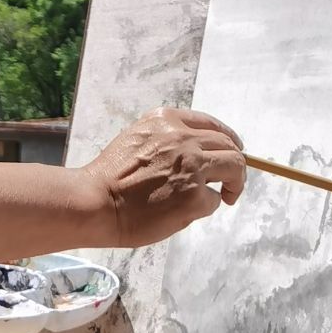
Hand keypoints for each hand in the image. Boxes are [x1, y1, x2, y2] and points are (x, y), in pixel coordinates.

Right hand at [78, 107, 245, 246]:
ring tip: (227, 196)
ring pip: (234, 166)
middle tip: (231, 181)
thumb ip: (167, 139)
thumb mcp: (138, 138)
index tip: (232, 150)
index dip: (227, 139)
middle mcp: (183, 138)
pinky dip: (207, 206)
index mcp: (166, 120)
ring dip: (234, 182)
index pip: (211, 124)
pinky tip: (189, 211)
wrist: (95, 202)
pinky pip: (214, 199)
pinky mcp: (195, 196)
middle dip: (235, 163)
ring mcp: (192, 166)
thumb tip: (195, 153)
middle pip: (229, 145)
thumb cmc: (110, 177)